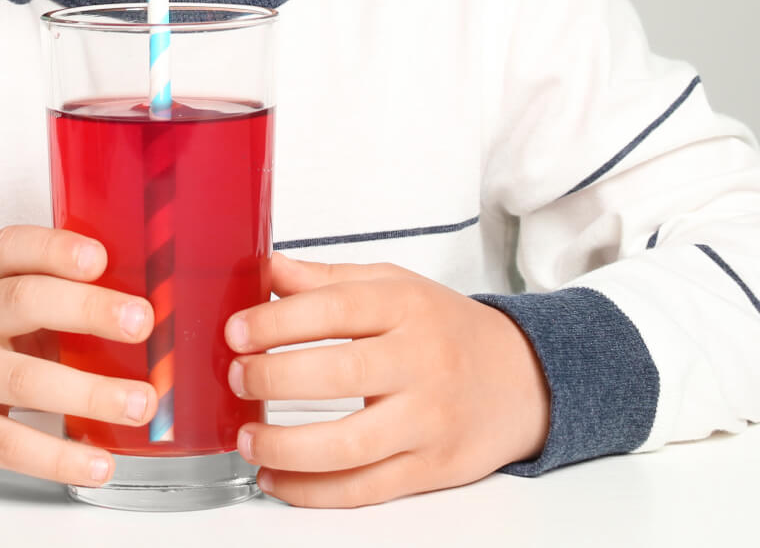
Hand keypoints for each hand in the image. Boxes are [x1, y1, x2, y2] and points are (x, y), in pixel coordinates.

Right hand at [0, 225, 156, 485]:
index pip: (9, 248)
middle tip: (141, 322)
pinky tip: (98, 462)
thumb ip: (48, 305)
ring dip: (89, 392)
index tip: (99, 257)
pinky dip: (57, 457)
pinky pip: (7, 444)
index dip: (53, 248)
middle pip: (22, 302)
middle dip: (88, 309)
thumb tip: (139, 319)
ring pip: (22, 379)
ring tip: (140, 403)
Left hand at [224, 252, 550, 507]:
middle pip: (339, 374)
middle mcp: (421, 362)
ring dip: (286, 446)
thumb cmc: (447, 330)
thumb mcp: (394, 287)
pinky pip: (364, 488)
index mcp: (407, 307)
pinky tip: (276, 477)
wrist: (523, 378)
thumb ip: (326, 281)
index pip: (335, 310)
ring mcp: (428, 420)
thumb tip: (264, 270)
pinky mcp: (431, 468)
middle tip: (237, 380)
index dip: (277, 322)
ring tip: (247, 439)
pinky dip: (312, 490)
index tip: (236, 333)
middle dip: (273, 379)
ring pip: (350, 444)